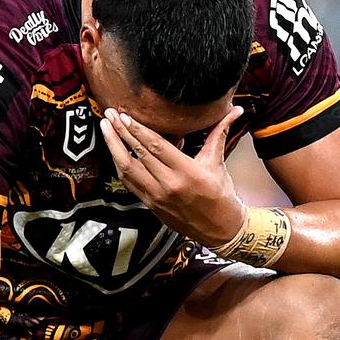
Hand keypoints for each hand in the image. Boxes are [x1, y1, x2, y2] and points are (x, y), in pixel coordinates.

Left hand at [100, 106, 245, 246]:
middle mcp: (169, 185)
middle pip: (138, 154)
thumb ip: (220, 133)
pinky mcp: (150, 204)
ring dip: (113, 147)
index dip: (138, 130)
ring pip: (127, 169)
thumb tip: (234, 111)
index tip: (125, 115)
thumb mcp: (218, 162)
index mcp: (188, 172)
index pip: (156, 146)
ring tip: (105, 128)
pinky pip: (129, 182)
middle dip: (121, 132)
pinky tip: (114, 151)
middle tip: (110, 114)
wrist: (219, 229)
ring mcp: (157, 196)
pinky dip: (119, 165)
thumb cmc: (220, 196)